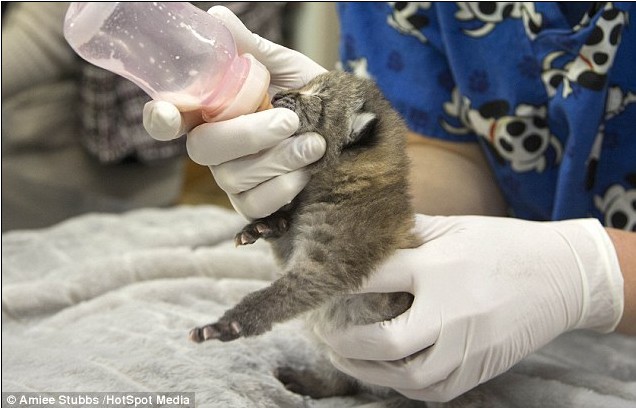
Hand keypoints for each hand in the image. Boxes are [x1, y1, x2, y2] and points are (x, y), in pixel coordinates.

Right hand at [142, 6, 326, 218]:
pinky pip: (254, 205)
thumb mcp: (281, 65)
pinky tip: (306, 172)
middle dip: (247, 135)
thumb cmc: (306, 94)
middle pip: (202, 150)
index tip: (171, 114)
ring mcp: (230, 178)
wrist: (346, 127)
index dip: (161, 119)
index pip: (167, 118)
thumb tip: (216, 16)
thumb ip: (248, 47)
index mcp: (209, 110)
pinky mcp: (253, 204)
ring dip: (278, 160)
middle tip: (290, 120)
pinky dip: (283, 188)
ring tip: (315, 143)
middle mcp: (212, 146)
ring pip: (232, 179)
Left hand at [317, 215, 623, 401]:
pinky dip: (403, 385)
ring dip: (367, 370)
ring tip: (344, 357)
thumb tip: (369, 234)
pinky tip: (386, 373)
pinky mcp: (481, 368)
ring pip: (406, 375)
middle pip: (384, 340)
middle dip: (344, 341)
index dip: (340, 284)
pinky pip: (434, 390)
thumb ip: (411, 233)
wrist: (564, 275)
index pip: (374, 278)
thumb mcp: (456, 227)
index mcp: (440, 267)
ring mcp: (469, 345)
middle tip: (324, 333)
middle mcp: (451, 310)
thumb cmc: (504, 244)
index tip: (322, 287)